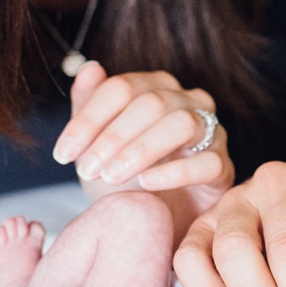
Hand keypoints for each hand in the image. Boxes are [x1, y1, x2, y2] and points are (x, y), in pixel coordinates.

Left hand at [53, 62, 233, 208]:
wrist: (156, 219)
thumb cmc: (126, 176)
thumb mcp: (97, 144)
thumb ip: (89, 105)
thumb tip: (90, 67)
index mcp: (156, 87)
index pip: (121, 88)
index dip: (88, 119)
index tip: (62, 153)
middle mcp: (188, 101)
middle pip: (150, 103)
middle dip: (112, 136)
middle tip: (86, 169)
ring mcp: (211, 131)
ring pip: (181, 124)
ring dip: (140, 150)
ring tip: (112, 176)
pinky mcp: (222, 166)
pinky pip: (205, 162)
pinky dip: (173, 171)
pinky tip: (146, 183)